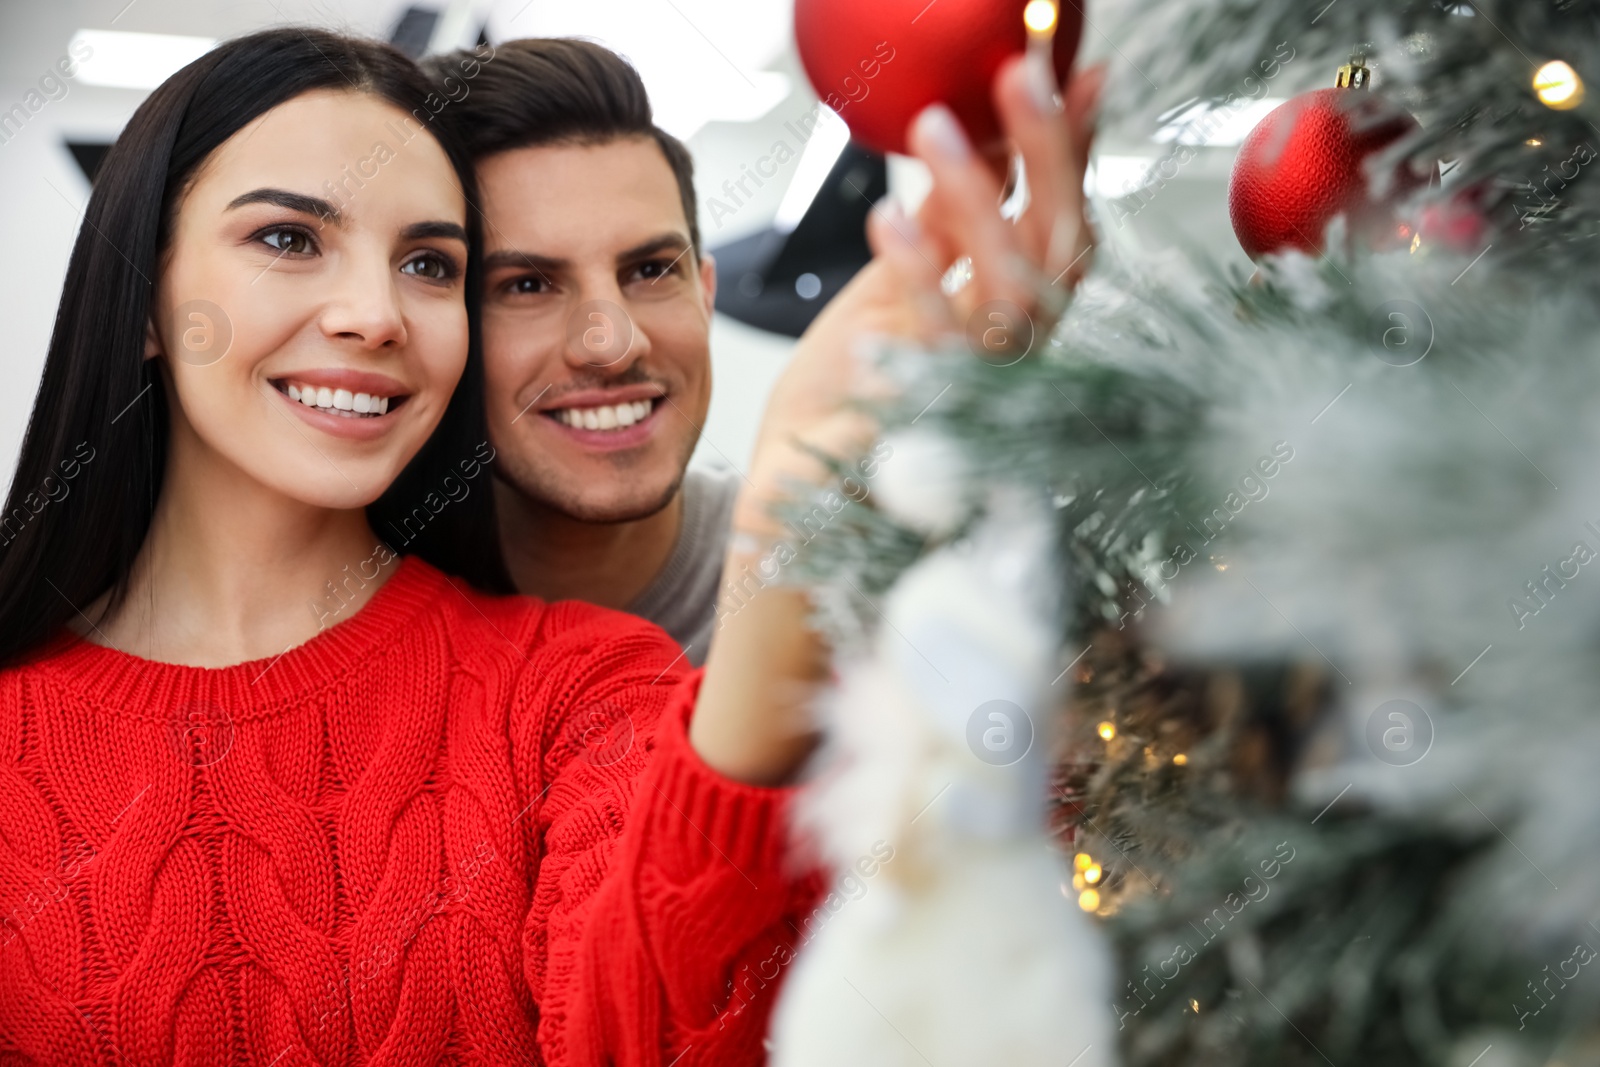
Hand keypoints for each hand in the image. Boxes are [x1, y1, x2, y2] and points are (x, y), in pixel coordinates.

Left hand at [734, 53, 1104, 538]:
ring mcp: (983, 389)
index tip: (1077, 72)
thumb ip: (935, 231)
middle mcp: (1017, 355)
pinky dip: (919, 277)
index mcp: (1012, 319)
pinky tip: (889, 221)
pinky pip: (940, 342)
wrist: (798, 489)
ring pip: (1013, 286)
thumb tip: (969, 152)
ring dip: (976, 200)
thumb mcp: (887, 293)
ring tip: (934, 130)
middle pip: (1060, 245)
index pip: (1060, 222)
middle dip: (1046, 153)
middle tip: (1019, 74)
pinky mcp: (935, 418)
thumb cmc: (843, 400)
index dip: (1072, 152)